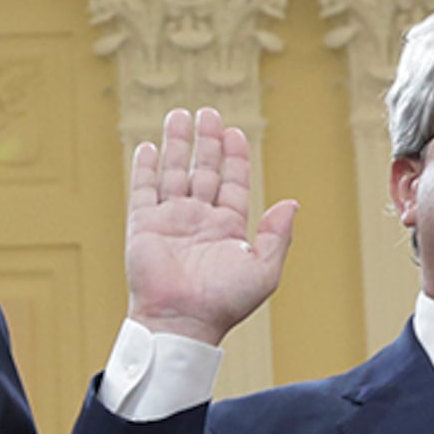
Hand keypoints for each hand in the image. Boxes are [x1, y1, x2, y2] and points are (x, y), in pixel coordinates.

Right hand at [124, 106, 295, 347]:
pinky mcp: (143, 225)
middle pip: (203, 170)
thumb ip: (278, 236)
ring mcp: (169, 221)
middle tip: (208, 113)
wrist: (182, 320)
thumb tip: (291, 204)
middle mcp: (198, 220)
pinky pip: (143, 190)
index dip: (235, 157)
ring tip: (179, 116)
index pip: (232, 182)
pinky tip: (148, 147)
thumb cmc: (224, 303)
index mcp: (227, 229)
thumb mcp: (264, 270)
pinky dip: (144, 168)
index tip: (235, 132)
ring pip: (173, 173)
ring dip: (177, 144)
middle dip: (206, 141)